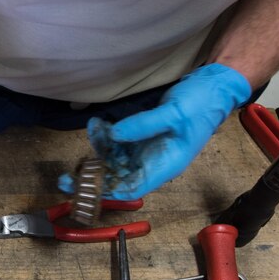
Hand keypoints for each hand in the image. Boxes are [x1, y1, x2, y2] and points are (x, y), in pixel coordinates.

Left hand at [58, 64, 250, 198]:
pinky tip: (95, 125)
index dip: (108, 192)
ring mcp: (145, 150)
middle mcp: (152, 162)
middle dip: (92, 178)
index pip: (132, 188)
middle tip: (66, 178)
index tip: (85, 189)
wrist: (212, 87)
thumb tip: (115, 135)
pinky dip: (104, 136)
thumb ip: (144, 126)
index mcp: (164, 166)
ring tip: (86, 138)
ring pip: (113, 159)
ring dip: (97, 152)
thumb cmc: (200, 105)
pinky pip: (117, 142)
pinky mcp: (140, 136)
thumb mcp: (174, 114)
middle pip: (118, 178)